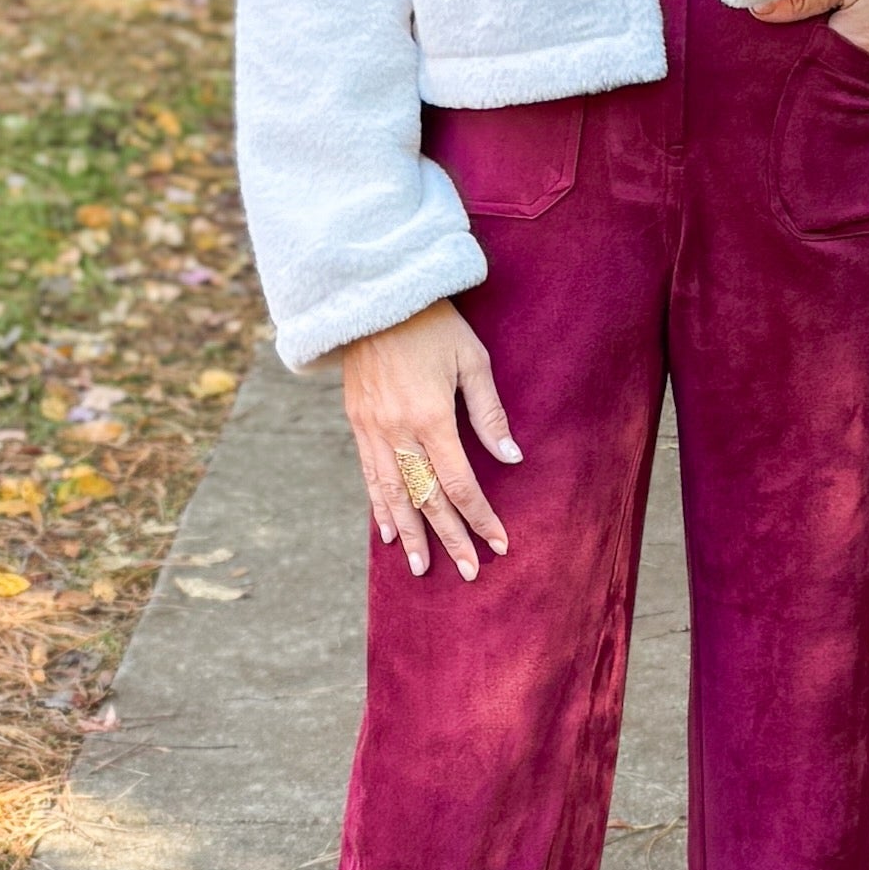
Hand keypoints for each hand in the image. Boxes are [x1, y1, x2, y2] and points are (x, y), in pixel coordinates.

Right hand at [340, 300, 520, 580]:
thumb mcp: (472, 361)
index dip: (480, 517)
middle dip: (450, 539)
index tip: (499, 544)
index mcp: (431, 417)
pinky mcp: (357, 423)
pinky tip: (389, 532)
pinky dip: (380, 508)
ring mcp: (372, 430)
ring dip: (411, 534)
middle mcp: (398, 431)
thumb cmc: (433, 325)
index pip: (459, 484)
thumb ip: (490, 414)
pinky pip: (370, 476)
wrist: (373, 297)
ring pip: (394, 495)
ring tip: (422, 568)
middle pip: (427, 499)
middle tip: (468, 572)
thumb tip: (511, 458)